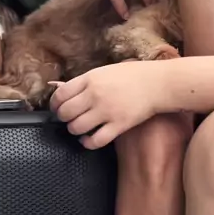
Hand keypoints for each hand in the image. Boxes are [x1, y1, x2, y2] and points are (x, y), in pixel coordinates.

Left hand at [50, 61, 167, 147]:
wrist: (158, 83)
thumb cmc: (133, 75)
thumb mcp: (105, 71)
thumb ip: (85, 81)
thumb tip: (62, 89)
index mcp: (90, 79)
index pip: (60, 95)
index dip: (55, 104)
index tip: (57, 108)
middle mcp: (95, 95)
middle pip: (65, 113)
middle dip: (64, 118)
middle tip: (69, 118)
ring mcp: (107, 111)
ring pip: (76, 128)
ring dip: (75, 130)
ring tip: (80, 128)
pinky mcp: (119, 125)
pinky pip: (95, 140)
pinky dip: (88, 143)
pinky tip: (88, 139)